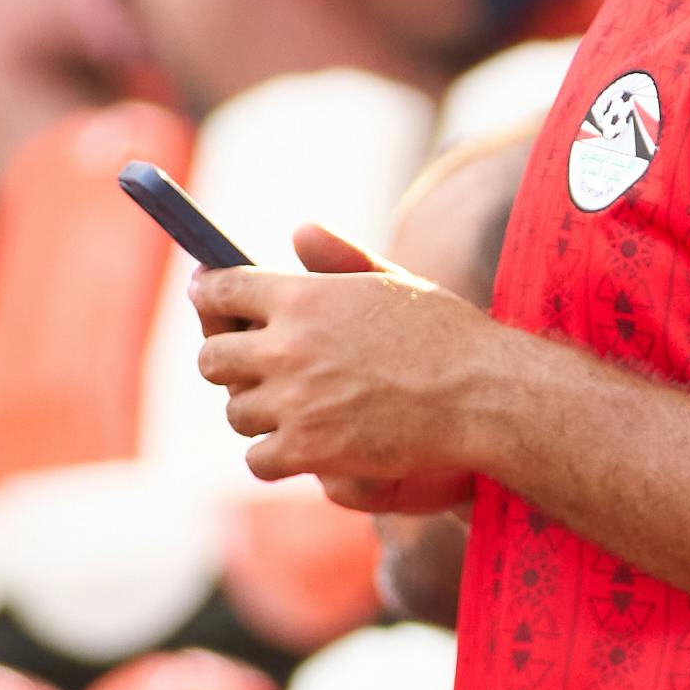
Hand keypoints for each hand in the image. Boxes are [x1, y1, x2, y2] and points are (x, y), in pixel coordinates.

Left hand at [192, 223, 496, 517]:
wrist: (482, 394)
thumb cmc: (445, 336)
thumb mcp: (391, 282)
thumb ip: (339, 258)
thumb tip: (298, 230)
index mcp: (302, 296)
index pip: (222, 290)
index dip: (208, 295)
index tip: (207, 298)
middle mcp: (287, 347)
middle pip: (212, 358)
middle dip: (224, 362)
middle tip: (241, 367)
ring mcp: (294, 402)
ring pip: (236, 412)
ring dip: (255, 411)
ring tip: (282, 408)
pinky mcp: (309, 450)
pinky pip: (259, 459)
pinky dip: (274, 456)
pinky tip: (296, 447)